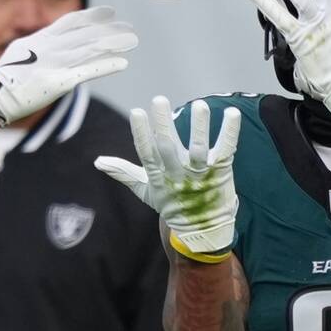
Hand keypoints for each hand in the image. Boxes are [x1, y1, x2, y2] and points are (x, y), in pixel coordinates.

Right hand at [0, 7, 136, 135]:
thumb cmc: (5, 78)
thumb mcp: (22, 53)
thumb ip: (39, 45)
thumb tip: (51, 40)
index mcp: (40, 38)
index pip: (71, 21)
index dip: (92, 15)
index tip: (109, 11)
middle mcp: (50, 47)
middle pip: (85, 34)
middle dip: (109, 29)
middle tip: (128, 26)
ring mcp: (55, 64)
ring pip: (90, 49)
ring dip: (113, 44)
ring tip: (132, 41)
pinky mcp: (59, 82)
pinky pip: (87, 72)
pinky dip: (105, 66)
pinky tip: (122, 63)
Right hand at [95, 97, 239, 256]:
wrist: (203, 231)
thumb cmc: (172, 205)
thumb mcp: (145, 190)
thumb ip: (123, 172)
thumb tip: (98, 161)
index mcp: (158, 176)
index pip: (146, 153)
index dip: (141, 133)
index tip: (137, 112)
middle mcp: (178, 174)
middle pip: (169, 147)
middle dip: (163, 123)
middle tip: (159, 99)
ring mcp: (200, 173)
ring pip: (199, 148)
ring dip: (199, 126)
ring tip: (200, 105)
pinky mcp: (221, 171)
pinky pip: (226, 149)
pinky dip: (229, 132)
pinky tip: (232, 113)